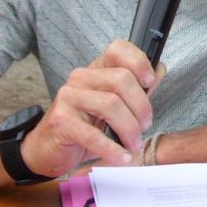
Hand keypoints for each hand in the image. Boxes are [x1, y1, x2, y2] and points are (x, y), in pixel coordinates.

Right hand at [19, 40, 164, 178]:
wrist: (47, 149)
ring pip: (111, 105)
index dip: (139, 62)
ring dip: (129, 129)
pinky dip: (113, 149)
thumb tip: (159, 71)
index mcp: (96, 69)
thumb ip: (136, 88)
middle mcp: (81, 78)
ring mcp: (68, 97)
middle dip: (141, 106)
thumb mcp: (113, 105)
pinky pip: (93, 134)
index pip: (118, 49)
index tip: (150, 82)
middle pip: (121, 79)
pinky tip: (121, 157)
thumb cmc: (84, 125)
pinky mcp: (60, 121)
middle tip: (145, 126)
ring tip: (133, 144)